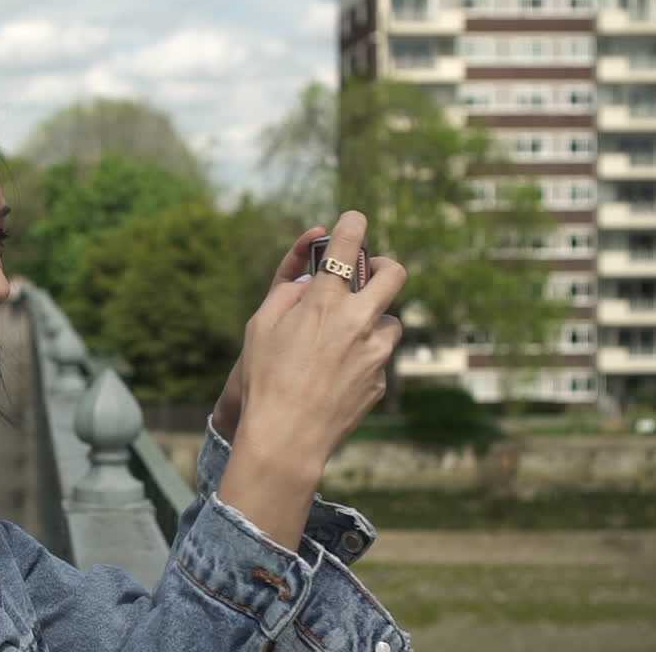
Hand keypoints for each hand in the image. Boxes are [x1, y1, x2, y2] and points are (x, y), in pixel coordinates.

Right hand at [218, 211, 404, 549]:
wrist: (288, 437)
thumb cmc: (265, 379)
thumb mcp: (261, 327)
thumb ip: (286, 295)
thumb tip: (307, 284)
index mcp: (325, 302)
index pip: (347, 246)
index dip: (353, 224)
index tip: (354, 218)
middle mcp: (358, 321)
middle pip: (394, 274)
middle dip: (385, 265)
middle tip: (371, 273)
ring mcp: (376, 352)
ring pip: (390, 321)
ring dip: (373, 322)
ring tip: (345, 341)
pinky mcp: (382, 380)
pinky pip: (380, 358)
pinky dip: (365, 358)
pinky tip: (339, 376)